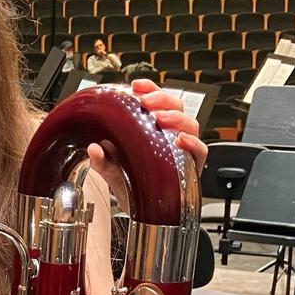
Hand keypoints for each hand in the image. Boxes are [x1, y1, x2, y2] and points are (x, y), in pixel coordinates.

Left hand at [86, 78, 207, 184]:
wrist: (139, 208)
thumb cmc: (129, 182)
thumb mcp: (111, 169)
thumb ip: (101, 160)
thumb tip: (94, 148)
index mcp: (152, 126)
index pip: (156, 99)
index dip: (150, 88)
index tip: (136, 85)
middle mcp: (170, 133)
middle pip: (176, 105)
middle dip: (162, 98)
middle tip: (146, 102)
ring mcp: (182, 148)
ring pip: (190, 123)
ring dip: (176, 117)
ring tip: (160, 118)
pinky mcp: (191, 165)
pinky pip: (200, 150)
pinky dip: (194, 143)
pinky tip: (182, 140)